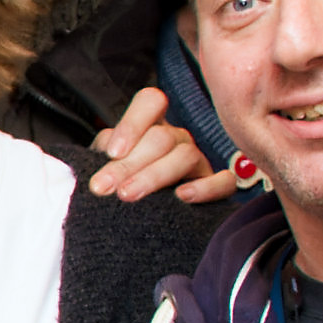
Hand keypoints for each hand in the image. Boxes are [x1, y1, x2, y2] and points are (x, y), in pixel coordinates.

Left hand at [91, 87, 247, 207]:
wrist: (138, 220)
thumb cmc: (121, 186)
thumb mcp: (105, 166)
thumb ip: (102, 156)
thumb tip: (99, 159)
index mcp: (151, 125)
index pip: (151, 102)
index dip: (132, 123)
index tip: (111, 153)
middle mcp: (176, 138)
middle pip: (161, 138)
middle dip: (128, 163)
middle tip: (103, 187)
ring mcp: (198, 160)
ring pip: (186, 155)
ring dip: (154, 176)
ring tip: (128, 195)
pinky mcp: (216, 185)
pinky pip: (223, 181)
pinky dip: (205, 188)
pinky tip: (182, 197)